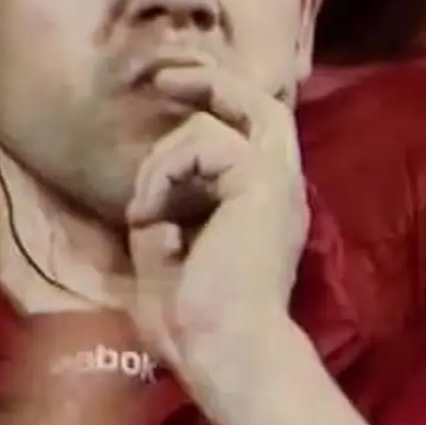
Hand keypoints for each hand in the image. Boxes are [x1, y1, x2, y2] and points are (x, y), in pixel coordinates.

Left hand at [124, 63, 310, 405]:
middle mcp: (282, 192)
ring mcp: (278, 183)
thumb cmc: (194, 324)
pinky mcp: (263, 181)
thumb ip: (165, 216)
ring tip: (143, 204)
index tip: (165, 115)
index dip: (212, 115)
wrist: (223, 347)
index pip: (251, 139)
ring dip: (167, 153)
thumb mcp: (165, 256)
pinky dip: (166, 171)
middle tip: (162, 77)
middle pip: (262, 106)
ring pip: (224, 119)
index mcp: (265, 212)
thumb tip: (149, 195)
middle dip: (211, 81)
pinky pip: (207, 141)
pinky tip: (150, 214)